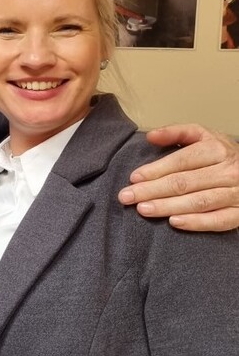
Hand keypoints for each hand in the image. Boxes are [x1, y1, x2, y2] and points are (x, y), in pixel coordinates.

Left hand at [118, 124, 238, 230]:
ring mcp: (236, 193)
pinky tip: (174, 222)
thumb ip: (177, 133)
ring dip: (168, 206)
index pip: (181, 161)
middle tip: (127, 197)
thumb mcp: (203, 136)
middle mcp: (228, 171)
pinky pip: (219, 220)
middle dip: (152, 190)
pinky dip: (196, 223)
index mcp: (217, 149)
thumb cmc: (222, 154)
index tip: (134, 178)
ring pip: (198, 202)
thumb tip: (150, 135)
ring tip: (143, 209)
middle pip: (185, 182)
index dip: (155, 170)